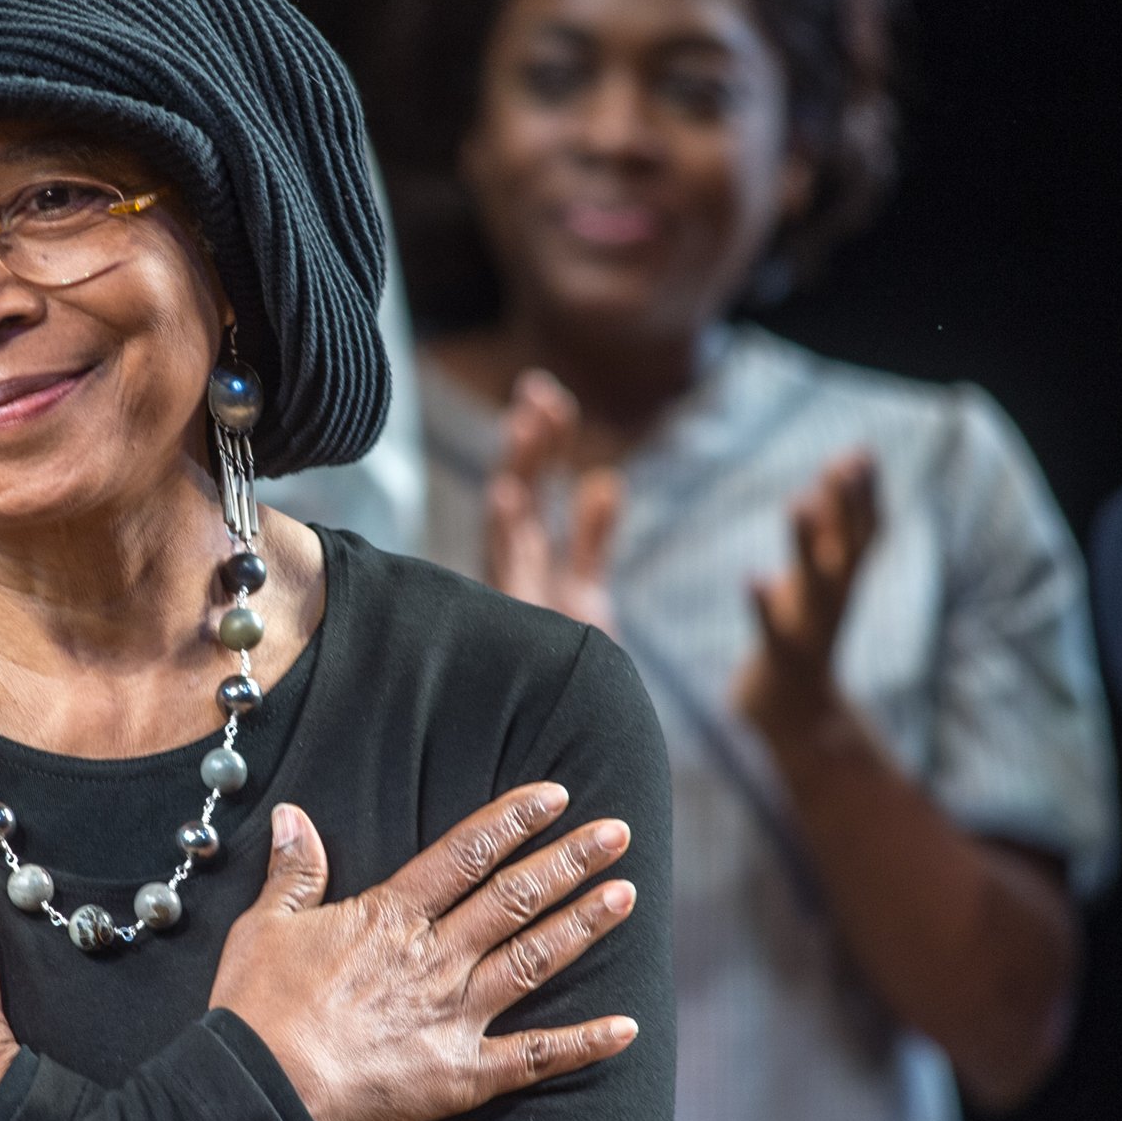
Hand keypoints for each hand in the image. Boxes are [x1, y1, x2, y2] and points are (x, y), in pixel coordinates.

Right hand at [208, 786, 641, 1120]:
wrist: (264, 1088)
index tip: (556, 796)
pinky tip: (627, 1028)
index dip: (513, 821)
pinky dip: (582, 1044)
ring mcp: (455, 1016)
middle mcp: (435, 958)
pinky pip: (533, 1057)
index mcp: (391, 918)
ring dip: (583, 926)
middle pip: (515, 899)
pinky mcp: (462, 1074)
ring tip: (626, 895)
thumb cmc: (257, 1009)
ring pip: (534, 961)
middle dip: (569, 861)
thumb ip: (294, 871)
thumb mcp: (265, 927)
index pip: (465, 855)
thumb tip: (295, 816)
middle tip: (617, 833)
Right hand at [481, 369, 623, 635]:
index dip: (541, 441)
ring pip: (514, 519)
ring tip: (529, 423)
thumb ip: (594, 534)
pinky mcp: (535, 616)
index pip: (532, 486)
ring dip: (522, 470)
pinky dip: (526, 531)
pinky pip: (527, 568)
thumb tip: (606, 479)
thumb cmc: (566, 661)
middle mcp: (516, 570)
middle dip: (527, 442)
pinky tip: (527, 493)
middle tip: (536, 390)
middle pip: (520, 492)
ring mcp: (519, 591)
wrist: (570, 730)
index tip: (547, 396)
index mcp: (525, 557)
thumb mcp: (584, 587)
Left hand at [733, 449, 876, 743]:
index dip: (864, 494)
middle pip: (846, 549)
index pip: (862, 532)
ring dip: (805, 543)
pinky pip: (774, 632)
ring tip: (797, 501)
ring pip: (813, 583)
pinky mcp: (781, 661)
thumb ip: (829, 531)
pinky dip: (765, 606)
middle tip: (843, 464)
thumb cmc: (802, 637)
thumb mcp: (820, 579)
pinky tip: (752, 578)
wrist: (799, 718)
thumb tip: (838, 473)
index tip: (859, 452)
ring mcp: (810, 632)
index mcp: (841, 582)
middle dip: (846, 507)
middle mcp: (833, 603)